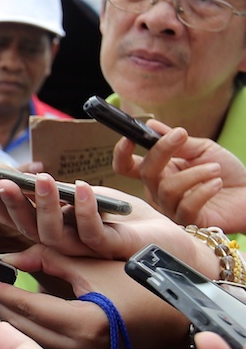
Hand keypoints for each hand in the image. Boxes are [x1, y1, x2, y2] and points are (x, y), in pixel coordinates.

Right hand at [0, 173, 199, 262]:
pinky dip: (86, 210)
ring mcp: (82, 249)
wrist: (166, 237)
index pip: (10, 214)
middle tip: (2, 180)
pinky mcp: (109, 250)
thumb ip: (55, 191)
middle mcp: (60, 242)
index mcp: (48, 227)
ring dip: (46, 205)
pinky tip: (84, 188)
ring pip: (53, 234)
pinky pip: (92, 234)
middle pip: (24, 227)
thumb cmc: (122, 216)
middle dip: (11, 202)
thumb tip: (19, 176)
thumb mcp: (82, 194)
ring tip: (44, 179)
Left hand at [0, 245, 188, 348]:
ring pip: (33, 342)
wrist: (178, 312)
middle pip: (24, 328)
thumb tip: (9, 256)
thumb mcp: (91, 262)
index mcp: (85, 323)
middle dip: (1, 305)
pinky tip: (24, 314)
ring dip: (14, 320)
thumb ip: (47, 257)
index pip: (26, 307)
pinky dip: (32, 331)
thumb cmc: (141, 282)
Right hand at [114, 121, 245, 230]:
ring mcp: (171, 208)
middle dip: (161, 151)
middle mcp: (158, 191)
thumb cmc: (227, 172)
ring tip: (216, 169)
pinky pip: (185, 206)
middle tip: (182, 135)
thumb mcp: (202, 150)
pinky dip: (203, 191)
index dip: (122, 153)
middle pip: (145, 172)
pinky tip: (217, 184)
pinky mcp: (187, 222)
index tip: (130, 137)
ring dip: (194, 173)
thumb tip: (152, 126)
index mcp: (159, 171)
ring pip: (167, 189)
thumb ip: (178, 141)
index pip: (127, 166)